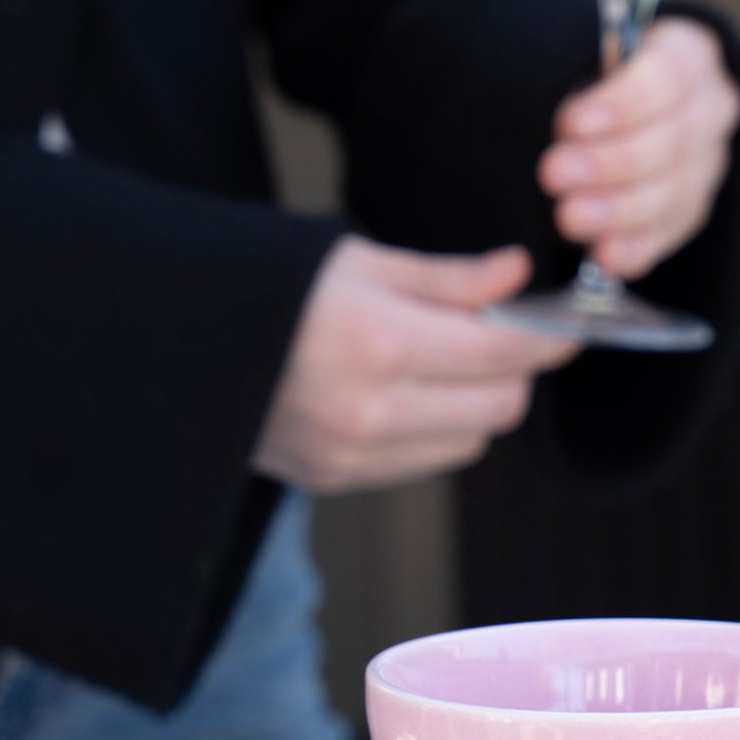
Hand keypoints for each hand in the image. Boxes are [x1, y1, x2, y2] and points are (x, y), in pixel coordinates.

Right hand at [254, 239, 573, 492]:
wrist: (170, 337)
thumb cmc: (263, 283)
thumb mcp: (355, 260)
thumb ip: (447, 280)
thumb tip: (516, 277)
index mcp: (381, 344)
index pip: (504, 356)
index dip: (548, 341)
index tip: (569, 326)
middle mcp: (372, 411)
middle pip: (499, 409)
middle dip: (514, 374)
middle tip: (503, 338)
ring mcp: (353, 453)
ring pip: (468, 443)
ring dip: (475, 405)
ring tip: (444, 362)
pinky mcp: (335, 478)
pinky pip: (422, 462)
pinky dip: (433, 430)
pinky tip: (405, 392)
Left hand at [539, 18, 739, 280]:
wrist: (621, 105)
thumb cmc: (596, 71)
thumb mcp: (588, 53)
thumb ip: (581, 78)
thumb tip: (560, 125)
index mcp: (690, 54)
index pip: (669, 78)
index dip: (621, 105)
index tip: (570, 123)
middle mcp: (711, 112)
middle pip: (672, 143)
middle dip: (608, 164)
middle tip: (553, 174)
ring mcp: (707, 166)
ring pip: (673, 196)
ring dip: (616, 211)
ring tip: (567, 217)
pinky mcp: (692, 212)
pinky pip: (669, 236)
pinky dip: (634, 248)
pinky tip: (603, 255)